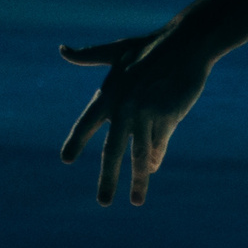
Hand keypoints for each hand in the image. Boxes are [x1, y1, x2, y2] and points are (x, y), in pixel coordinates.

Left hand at [59, 29, 214, 205]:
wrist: (185, 46)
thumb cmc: (150, 47)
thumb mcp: (116, 51)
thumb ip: (89, 56)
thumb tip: (62, 50)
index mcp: (107, 95)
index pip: (86, 124)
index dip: (76, 141)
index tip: (66, 160)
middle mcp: (123, 109)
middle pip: (113, 152)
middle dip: (108, 180)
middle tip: (104, 202)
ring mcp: (146, 115)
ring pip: (140, 155)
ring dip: (138, 181)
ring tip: (135, 201)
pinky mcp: (168, 117)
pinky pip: (159, 144)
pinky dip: (155, 157)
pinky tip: (151, 169)